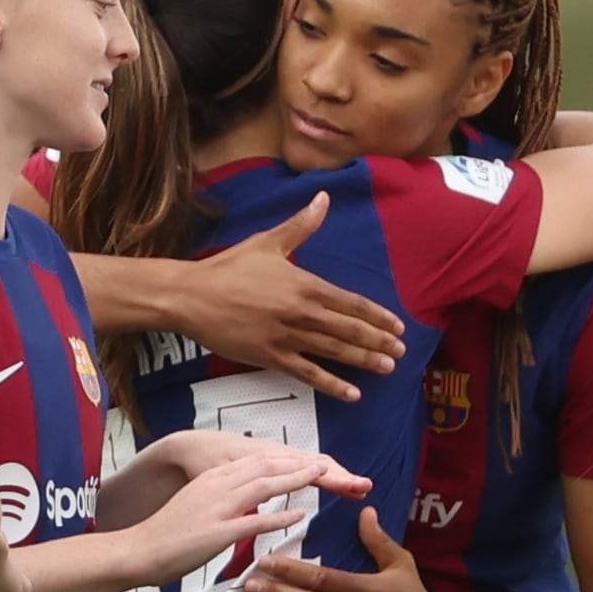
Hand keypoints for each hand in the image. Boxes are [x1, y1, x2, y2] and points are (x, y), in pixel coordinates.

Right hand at [121, 441, 356, 580]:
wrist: (138, 550)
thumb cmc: (164, 535)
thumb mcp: (194, 505)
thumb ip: (217, 499)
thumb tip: (239, 502)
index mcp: (211, 480)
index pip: (255, 461)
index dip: (285, 459)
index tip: (307, 459)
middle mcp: (216, 487)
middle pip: (265, 467)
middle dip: (297, 464)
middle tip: (324, 464)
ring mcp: (217, 508)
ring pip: (264, 486)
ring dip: (295, 480)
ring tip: (320, 478)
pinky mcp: (217, 532)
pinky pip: (255, 521)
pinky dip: (281, 516)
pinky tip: (301, 515)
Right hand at [172, 195, 404, 398]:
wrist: (192, 296)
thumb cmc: (229, 268)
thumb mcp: (268, 242)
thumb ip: (301, 225)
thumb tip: (324, 197)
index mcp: (305, 284)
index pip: (352, 302)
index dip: (378, 316)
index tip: (398, 326)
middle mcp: (302, 312)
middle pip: (350, 329)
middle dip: (378, 341)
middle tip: (400, 352)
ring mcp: (288, 336)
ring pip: (335, 351)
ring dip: (364, 360)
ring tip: (387, 368)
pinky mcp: (271, 357)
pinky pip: (309, 374)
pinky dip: (333, 384)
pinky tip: (353, 394)